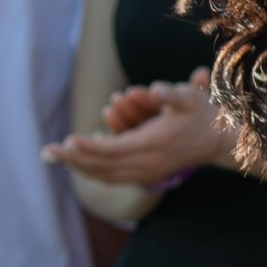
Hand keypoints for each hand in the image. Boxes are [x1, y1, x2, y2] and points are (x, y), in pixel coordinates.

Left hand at [46, 77, 231, 189]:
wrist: (221, 140)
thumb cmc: (203, 114)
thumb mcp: (191, 98)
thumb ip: (173, 93)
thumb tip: (157, 89)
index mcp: (153, 144)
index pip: (112, 149)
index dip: (88, 146)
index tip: (65, 141)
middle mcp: (148, 164)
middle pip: (102, 166)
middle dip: (73, 159)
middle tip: (45, 153)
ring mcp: (148, 173)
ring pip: (105, 175)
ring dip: (79, 167)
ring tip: (55, 159)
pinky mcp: (148, 176)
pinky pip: (113, 178)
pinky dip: (93, 172)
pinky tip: (78, 165)